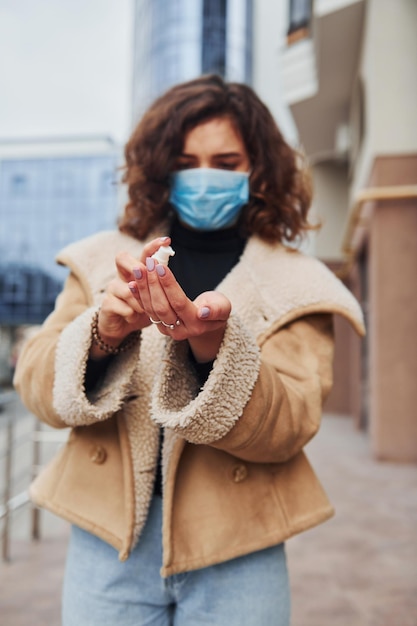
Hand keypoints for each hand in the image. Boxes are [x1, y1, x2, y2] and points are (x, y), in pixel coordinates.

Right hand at [90, 237, 171, 358]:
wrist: (121, 326)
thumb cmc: (140, 308)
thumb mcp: (153, 296)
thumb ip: (159, 283)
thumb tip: (169, 272)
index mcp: (136, 271)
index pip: (143, 253)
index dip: (153, 246)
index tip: (167, 241)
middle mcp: (122, 276)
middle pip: (122, 258)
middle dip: (136, 266)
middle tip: (145, 276)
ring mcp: (113, 289)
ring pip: (127, 289)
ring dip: (139, 301)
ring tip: (144, 311)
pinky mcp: (106, 304)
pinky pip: (121, 306)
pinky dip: (131, 314)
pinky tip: (133, 318)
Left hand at [128, 253, 231, 362]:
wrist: (207, 320)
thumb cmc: (217, 308)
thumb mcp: (223, 308)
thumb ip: (216, 310)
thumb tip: (203, 312)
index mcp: (196, 325)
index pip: (179, 303)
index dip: (169, 285)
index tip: (161, 267)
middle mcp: (179, 330)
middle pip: (161, 306)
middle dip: (153, 284)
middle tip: (148, 263)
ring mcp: (167, 329)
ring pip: (151, 308)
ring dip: (143, 288)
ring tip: (139, 268)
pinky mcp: (159, 325)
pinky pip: (146, 310)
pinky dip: (138, 296)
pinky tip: (133, 282)